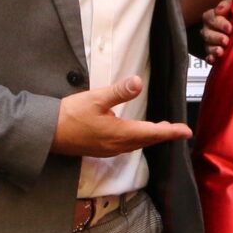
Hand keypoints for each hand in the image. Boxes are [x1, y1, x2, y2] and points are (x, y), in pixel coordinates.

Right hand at [52, 76, 192, 157]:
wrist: (47, 134)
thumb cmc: (69, 116)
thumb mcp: (95, 98)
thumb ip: (118, 92)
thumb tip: (138, 82)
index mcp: (120, 133)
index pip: (152, 133)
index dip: (171, 132)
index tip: (186, 131)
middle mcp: (117, 145)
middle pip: (146, 140)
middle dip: (162, 134)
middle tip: (176, 129)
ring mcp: (108, 150)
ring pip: (136, 144)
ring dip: (149, 137)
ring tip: (159, 130)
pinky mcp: (100, 150)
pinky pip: (125, 146)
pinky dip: (136, 139)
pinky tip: (133, 133)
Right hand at [195, 0, 232, 61]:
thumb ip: (227, 5)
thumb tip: (219, 10)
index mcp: (212, 17)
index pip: (210, 18)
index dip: (219, 23)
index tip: (230, 28)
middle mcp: (208, 29)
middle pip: (207, 34)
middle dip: (216, 37)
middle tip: (226, 40)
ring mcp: (210, 43)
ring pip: (207, 46)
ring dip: (213, 49)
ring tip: (221, 51)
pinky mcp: (213, 54)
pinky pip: (208, 57)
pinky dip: (210, 58)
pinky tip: (213, 59)